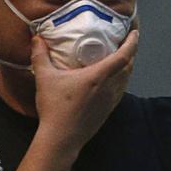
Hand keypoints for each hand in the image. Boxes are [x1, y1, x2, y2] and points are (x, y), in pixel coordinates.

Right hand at [29, 29, 138, 151]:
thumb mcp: (44, 78)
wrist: (61, 138)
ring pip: (126, 79)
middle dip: (130, 52)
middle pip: (129, 66)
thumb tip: (36, 38)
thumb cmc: (54, 108)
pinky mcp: (108, 110)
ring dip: (127, 66)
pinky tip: (113, 78)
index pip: (123, 56)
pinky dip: (121, 79)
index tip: (134, 32)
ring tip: (121, 56)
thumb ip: (40, 55)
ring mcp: (111, 100)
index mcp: (98, 77)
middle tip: (125, 41)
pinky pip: (121, 90)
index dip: (132, 43)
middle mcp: (109, 88)